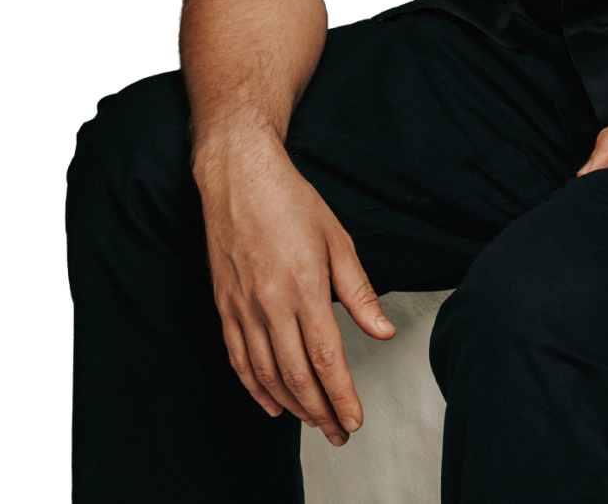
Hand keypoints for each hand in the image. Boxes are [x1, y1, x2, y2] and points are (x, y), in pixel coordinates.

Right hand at [193, 132, 394, 445]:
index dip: (341, 395)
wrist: (239, 176)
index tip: (355, 419)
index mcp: (303, 286)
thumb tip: (382, 330)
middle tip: (339, 432)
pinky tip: (271, 404)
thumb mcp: (337, 239)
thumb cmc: (290, 201)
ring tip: (314, 422)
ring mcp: (243, 307)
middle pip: (296, 375)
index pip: (326, 357)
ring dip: (291, 406)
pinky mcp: (225, 306)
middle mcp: (269, 302)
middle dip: (320, 411)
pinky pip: (239, 360)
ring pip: (267, 374)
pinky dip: (255, 389)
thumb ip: (358, 291)